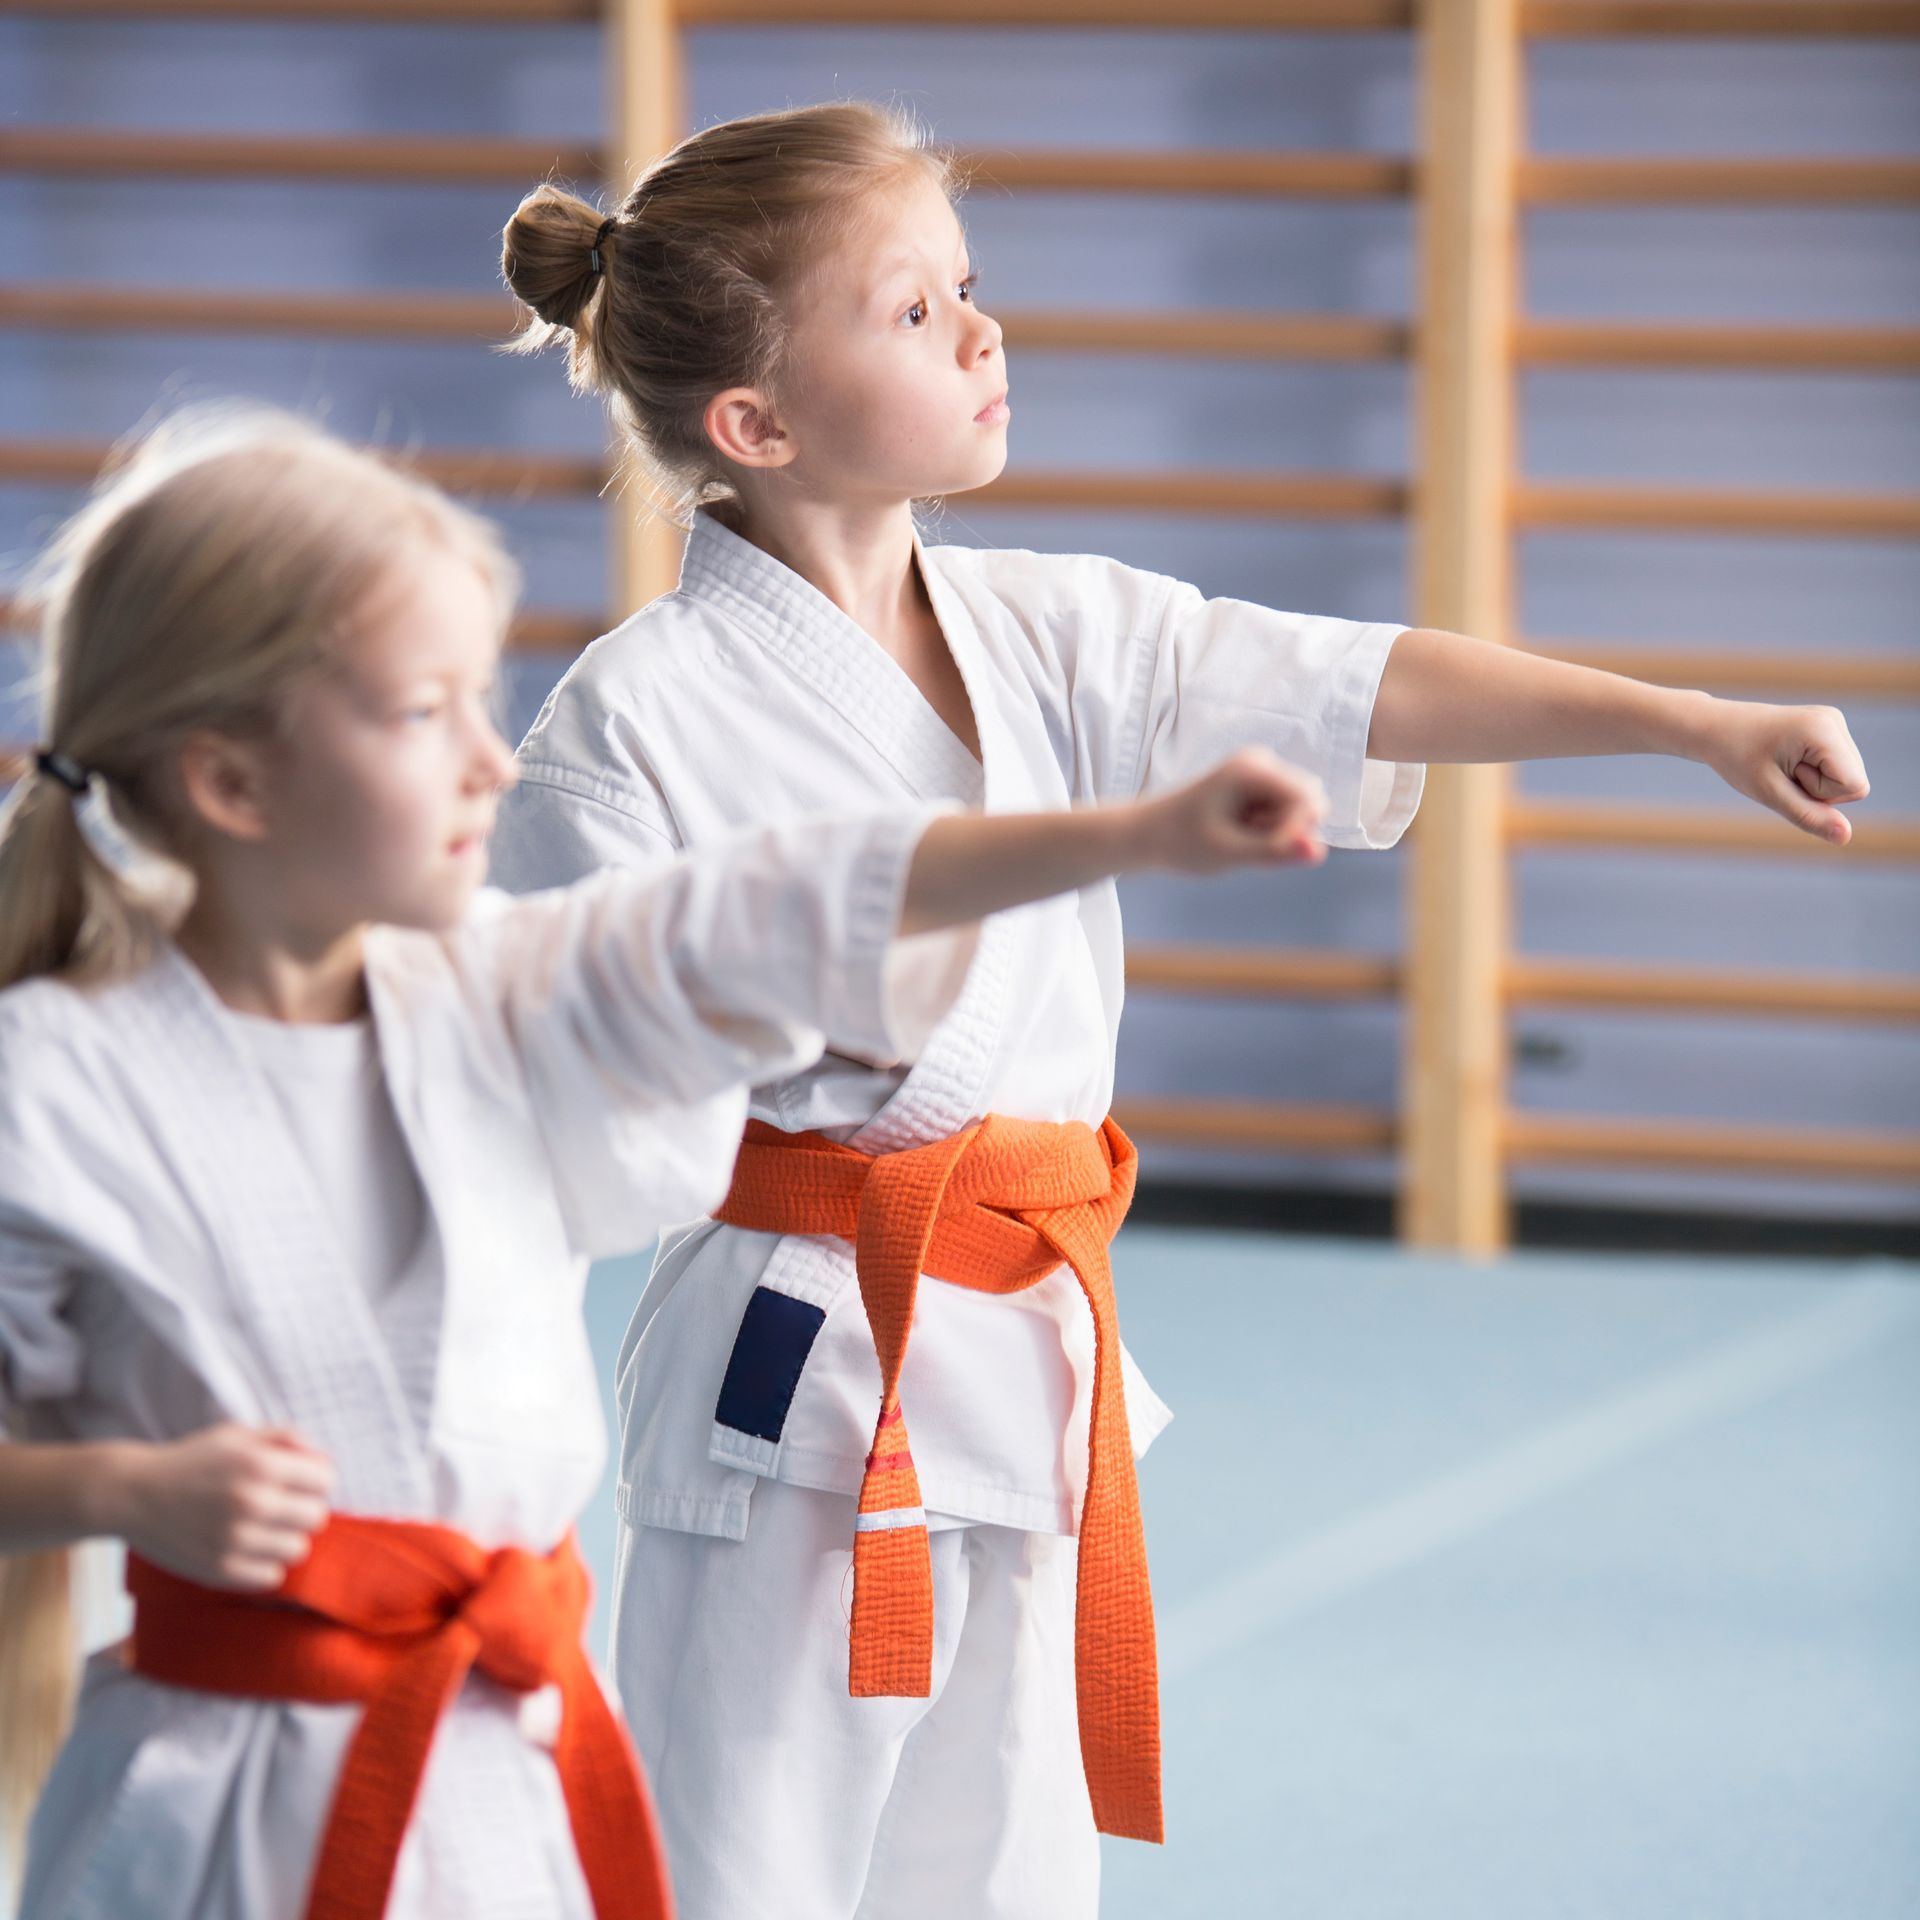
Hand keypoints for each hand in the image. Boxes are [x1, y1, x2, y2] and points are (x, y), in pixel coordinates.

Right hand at [112, 1424, 334, 1590]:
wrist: (132, 1493)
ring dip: (285, 1539)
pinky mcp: (218, 1570)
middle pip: (317, 1517)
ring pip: (298, 1550)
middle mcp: (251, 1502)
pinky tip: (246, 1549)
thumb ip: (287, 1439)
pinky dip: (264, 1565)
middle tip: (279, 1506)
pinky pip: (271, 1577)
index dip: (315, 1480)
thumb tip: (325, 1462)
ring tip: (261, 1528)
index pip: (325, 1481)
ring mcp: (235, 1540)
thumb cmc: (192, 1461)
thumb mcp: (239, 1435)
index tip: (297, 1482)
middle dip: (303, 1509)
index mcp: (260, 1465)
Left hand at [1146, 748, 1329, 873]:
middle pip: (1310, 801)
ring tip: (1239, 839)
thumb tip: (1319, 853)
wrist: (1147, 833)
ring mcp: (1261, 771)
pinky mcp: (1259, 785)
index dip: (1297, 833)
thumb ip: (1275, 852)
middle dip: (1289, 830)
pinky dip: (1269, 830)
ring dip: (1279, 832)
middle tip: (1246, 843)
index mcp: (1252, 769)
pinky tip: (1239, 834)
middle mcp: (1261, 761)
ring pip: (1300, 809)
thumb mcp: (1228, 853)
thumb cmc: (1180, 842)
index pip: (1308, 801)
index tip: (1269, 856)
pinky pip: (1285, 812)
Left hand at [1693, 699, 1869, 846]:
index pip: (1855, 787)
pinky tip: (1787, 761)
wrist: (1716, 728)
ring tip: (1781, 766)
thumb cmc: (1737, 758)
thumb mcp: (1770, 793)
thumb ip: (1809, 816)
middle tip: (1780, 772)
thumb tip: (1845, 837)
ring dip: (1814, 782)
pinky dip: (1812, 773)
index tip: (1786, 775)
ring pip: (1847, 778)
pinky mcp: (1827, 729)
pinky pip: (1836, 769)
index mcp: (1824, 729)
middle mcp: (1834, 721)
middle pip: (1854, 784)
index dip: (1820, 793)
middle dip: (1817, 789)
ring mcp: (1833, 723)